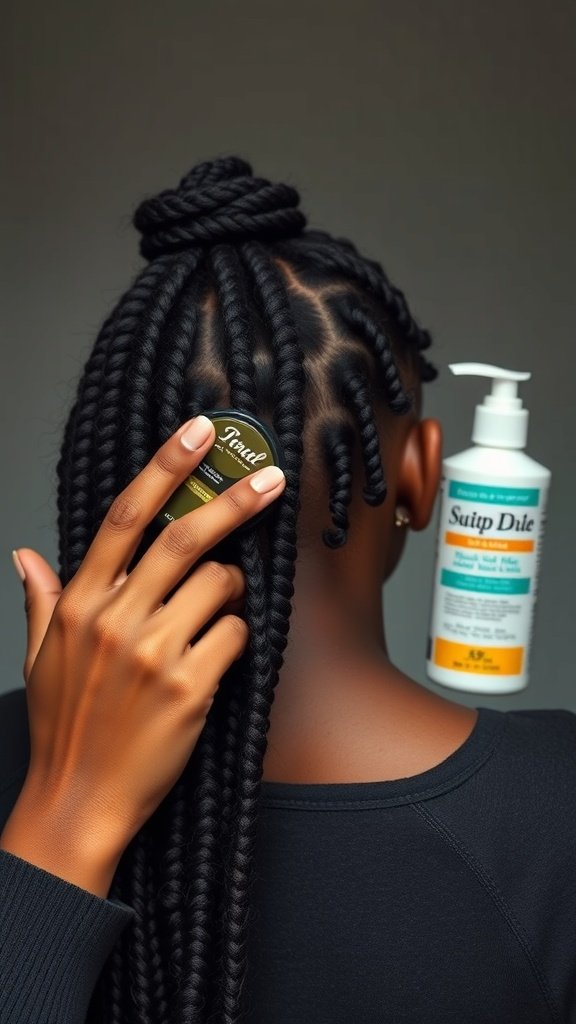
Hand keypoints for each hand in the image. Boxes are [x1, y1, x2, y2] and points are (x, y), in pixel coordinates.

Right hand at [1, 415, 285, 892]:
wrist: (78, 802)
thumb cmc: (65, 729)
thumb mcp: (40, 660)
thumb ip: (41, 600)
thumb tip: (26, 556)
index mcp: (78, 604)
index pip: (126, 517)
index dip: (165, 468)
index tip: (198, 433)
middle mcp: (115, 619)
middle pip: (184, 538)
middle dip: (234, 501)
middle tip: (270, 478)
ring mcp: (152, 653)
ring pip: (220, 585)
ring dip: (234, 587)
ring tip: (222, 606)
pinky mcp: (189, 687)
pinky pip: (235, 635)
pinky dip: (237, 635)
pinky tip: (219, 654)